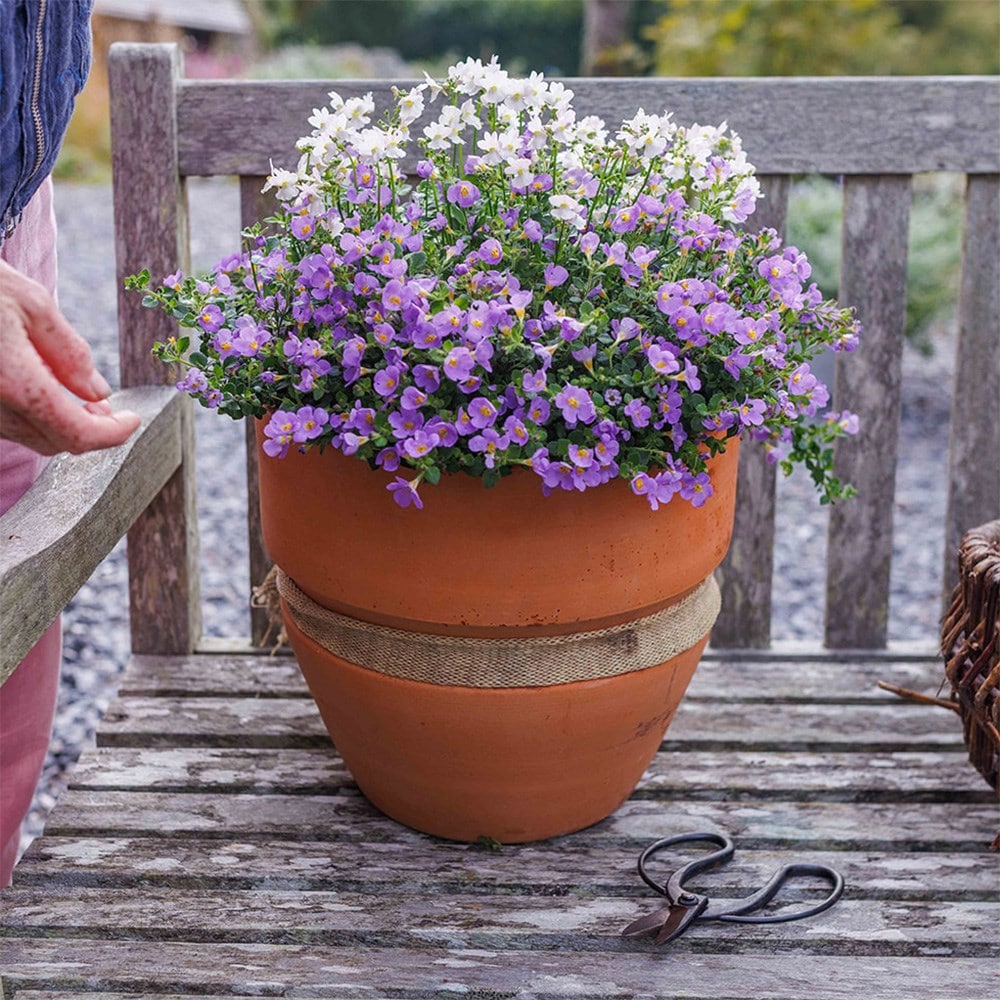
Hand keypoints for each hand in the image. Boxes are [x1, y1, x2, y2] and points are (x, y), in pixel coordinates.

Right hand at [0, 260, 140, 454]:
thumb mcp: (32, 304)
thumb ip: (69, 354)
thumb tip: (97, 393)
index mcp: (15, 383)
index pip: (77, 435)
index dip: (113, 434)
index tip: (133, 421)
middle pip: (54, 442)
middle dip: (88, 429)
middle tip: (108, 406)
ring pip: (27, 435)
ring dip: (59, 422)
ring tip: (78, 393)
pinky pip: (4, 421)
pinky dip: (30, 412)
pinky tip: (42, 384)